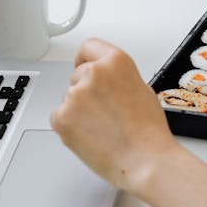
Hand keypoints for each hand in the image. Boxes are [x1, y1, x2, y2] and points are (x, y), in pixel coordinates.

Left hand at [50, 38, 177, 195]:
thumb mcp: (140, 88)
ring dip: (78, 110)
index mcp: (116, 61)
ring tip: (101, 127)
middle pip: (78, 75)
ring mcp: (76, 95)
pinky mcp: (62, 118)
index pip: (88, 47)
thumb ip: (118, 77)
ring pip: (69, 98)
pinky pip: (59, 116)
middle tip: (103, 111)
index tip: (83, 66)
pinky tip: (90, 135)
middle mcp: (94, 73)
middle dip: (86, 91)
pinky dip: (69, 126)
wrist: (145, 160)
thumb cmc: (148, 130)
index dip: (85, 59)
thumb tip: (106, 80)